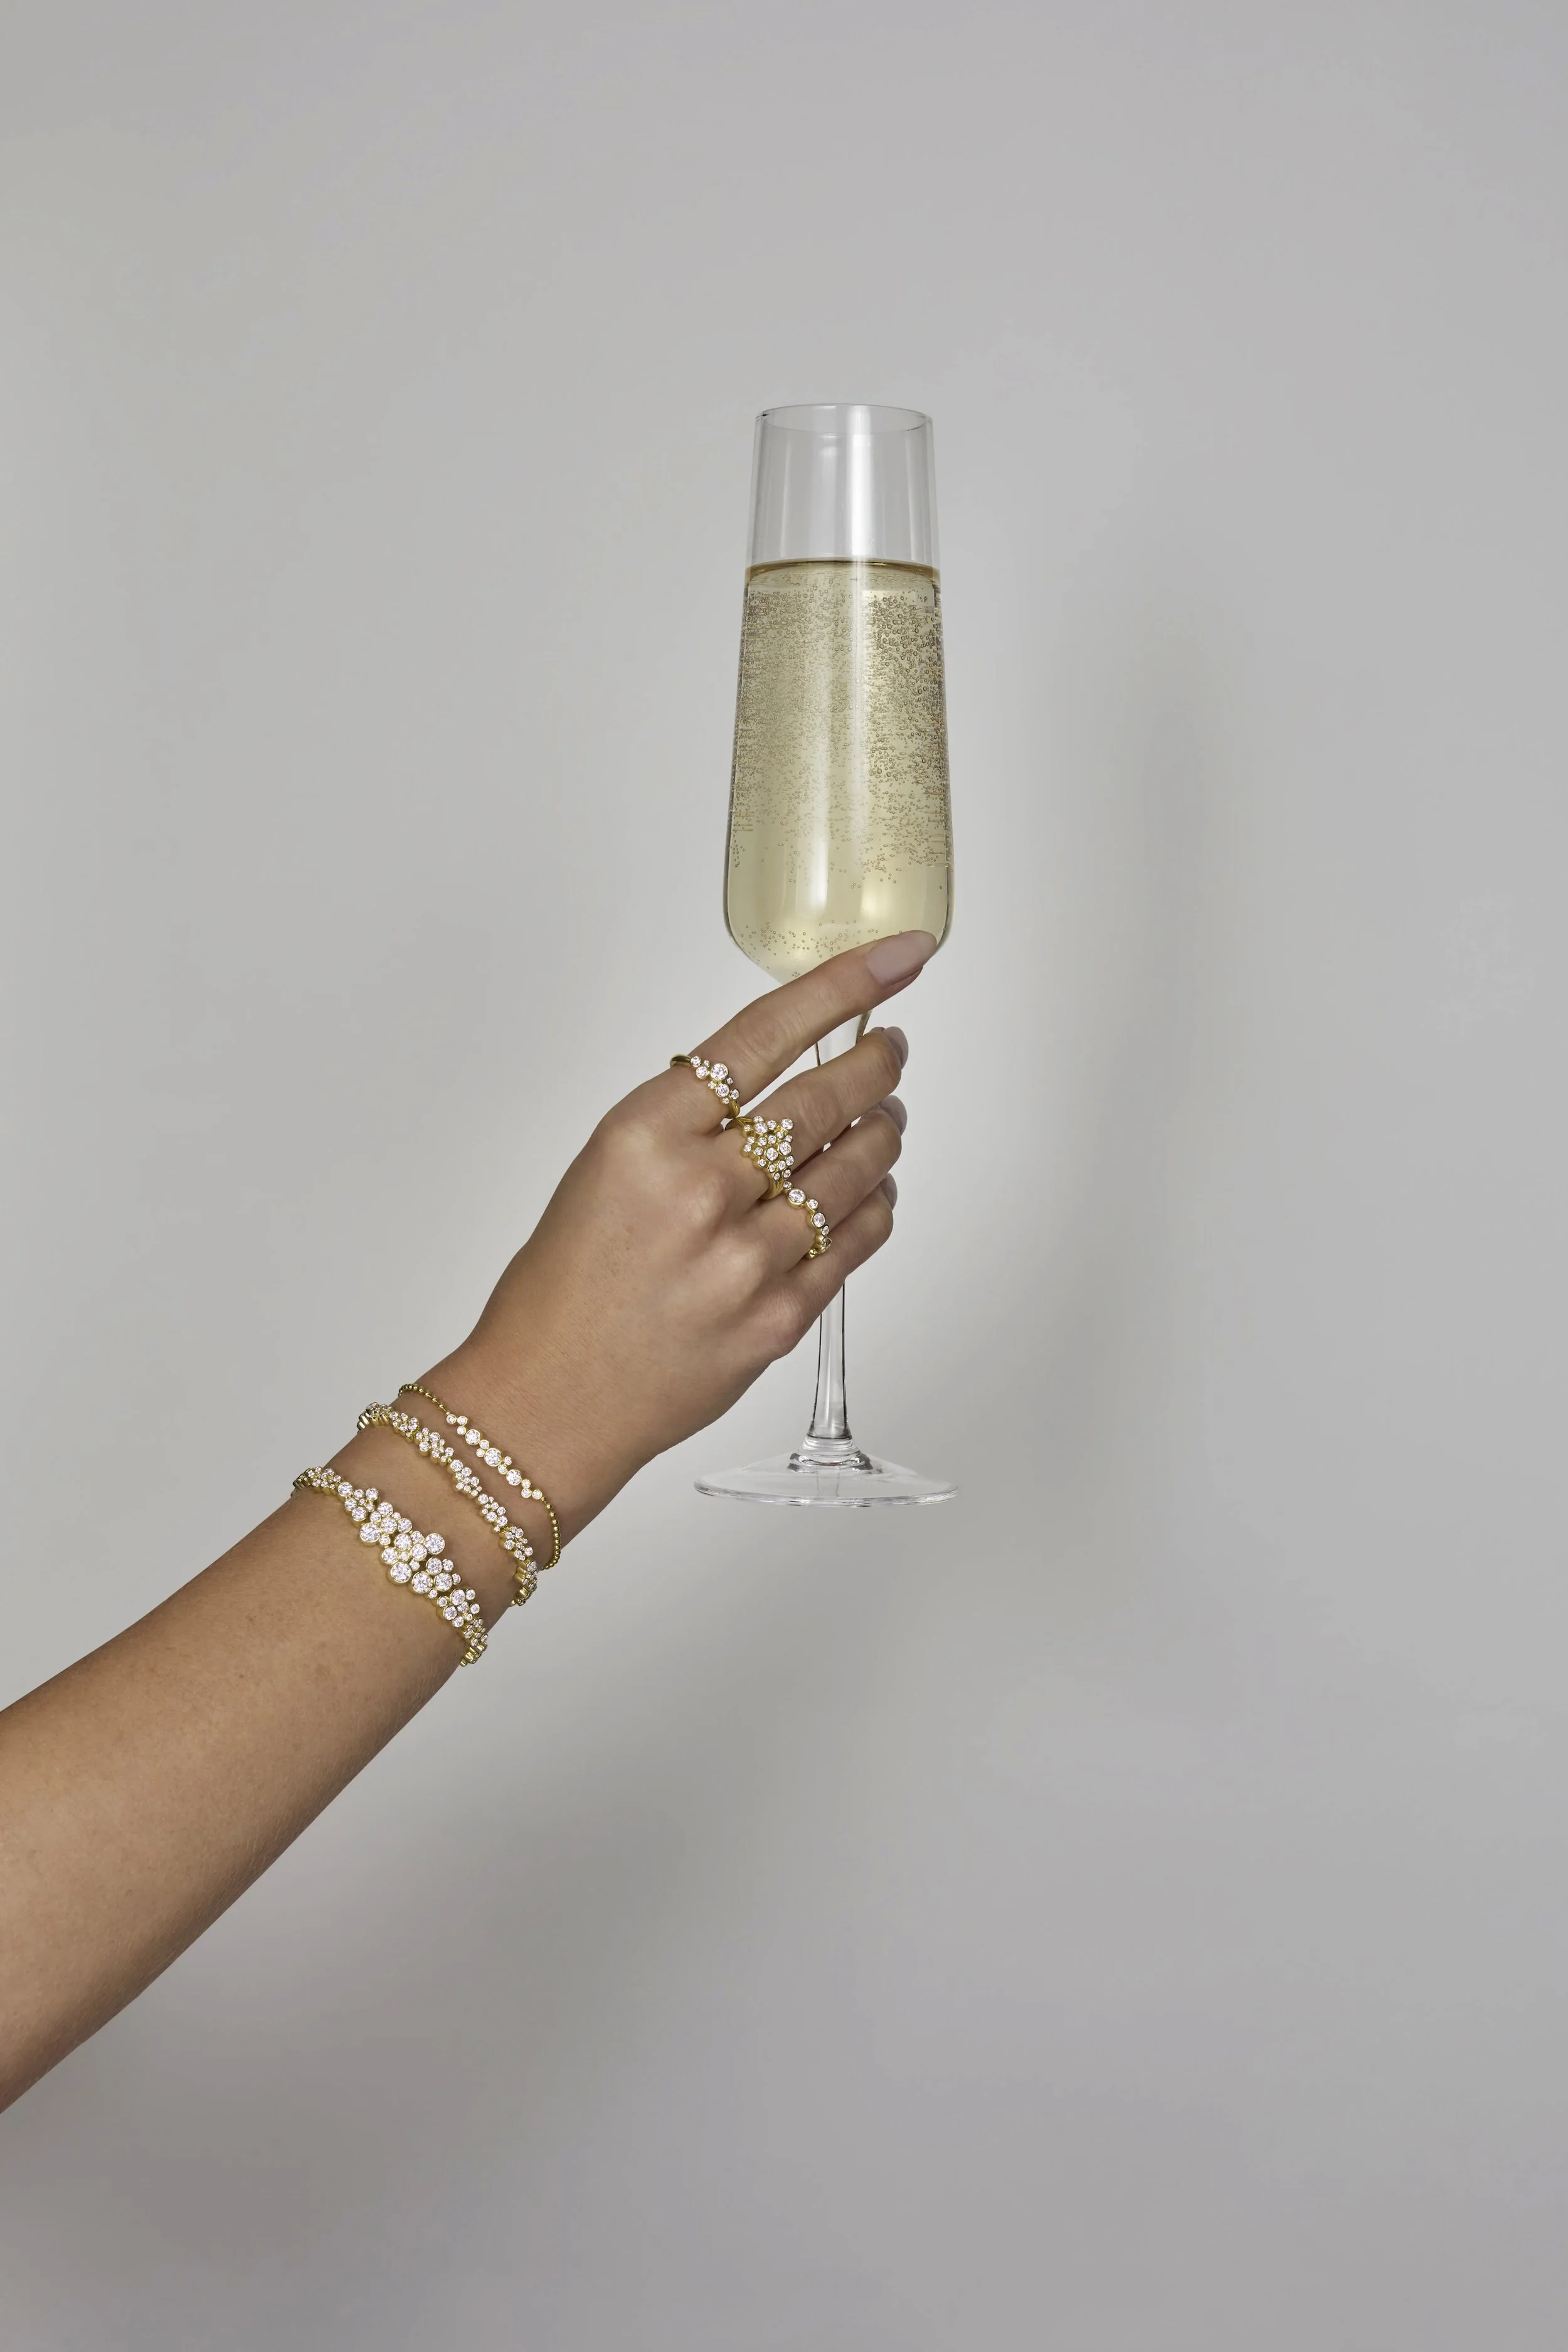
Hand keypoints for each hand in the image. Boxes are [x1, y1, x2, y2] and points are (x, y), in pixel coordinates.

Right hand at [416, 930, 935, 1561]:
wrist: (547, 1399)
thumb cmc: (565, 1286)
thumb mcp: (607, 1167)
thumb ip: (692, 1121)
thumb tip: (782, 1074)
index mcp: (644, 1135)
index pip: (765, 1034)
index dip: (843, 987)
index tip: (897, 959)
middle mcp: (700, 1190)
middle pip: (826, 1097)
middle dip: (875, 1063)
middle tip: (889, 1048)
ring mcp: (745, 1259)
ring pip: (857, 1167)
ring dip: (883, 1132)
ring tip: (884, 1116)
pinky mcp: (780, 1319)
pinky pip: (857, 1241)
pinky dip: (876, 1204)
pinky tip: (872, 1189)